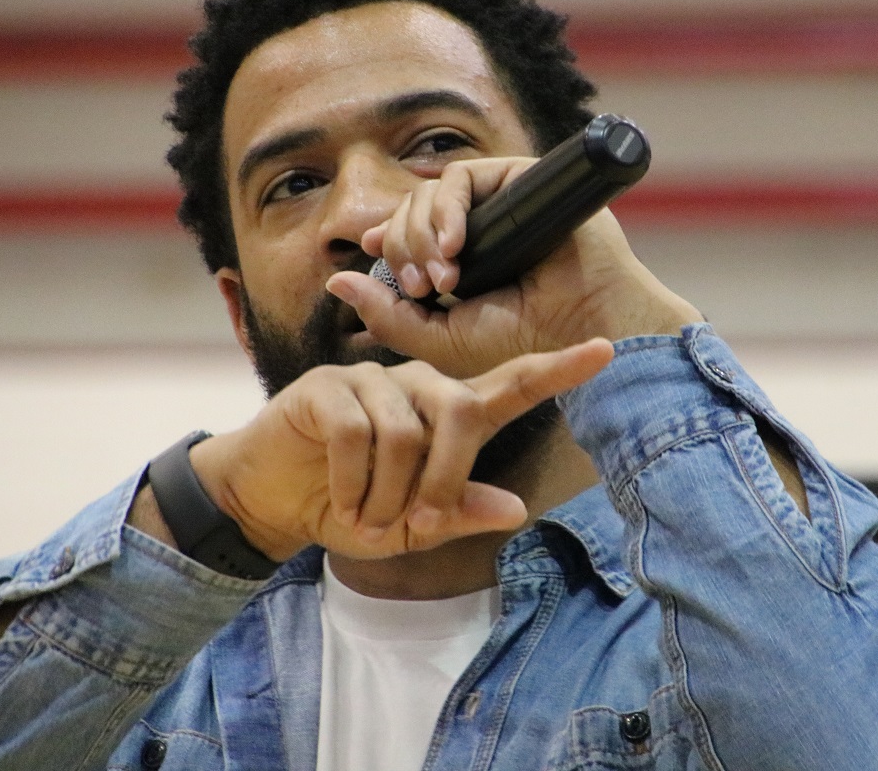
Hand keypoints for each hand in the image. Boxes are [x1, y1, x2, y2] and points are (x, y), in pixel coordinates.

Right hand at [189, 338, 613, 560]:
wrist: (270, 501)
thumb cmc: (349, 507)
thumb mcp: (411, 527)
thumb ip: (459, 511)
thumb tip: (516, 510)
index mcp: (448, 413)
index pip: (511, 385)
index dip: (558, 370)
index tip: (607, 350)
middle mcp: (417, 385)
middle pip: (459, 410)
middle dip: (445, 478)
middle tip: (416, 524)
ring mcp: (371, 380)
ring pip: (405, 431)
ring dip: (388, 492)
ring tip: (367, 516)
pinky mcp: (326, 386)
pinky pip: (356, 430)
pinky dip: (351, 479)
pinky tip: (340, 499)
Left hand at [328, 156, 700, 377]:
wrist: (581, 331)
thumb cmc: (520, 342)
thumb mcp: (438, 340)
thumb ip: (386, 314)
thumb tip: (335, 280)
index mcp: (458, 260)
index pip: (403, 236)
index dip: (383, 242)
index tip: (369, 256)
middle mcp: (477, 227)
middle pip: (410, 213)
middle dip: (403, 249)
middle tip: (423, 288)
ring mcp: (498, 202)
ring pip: (429, 192)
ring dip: (422, 232)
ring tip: (443, 275)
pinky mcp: (518, 180)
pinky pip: (462, 175)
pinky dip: (447, 208)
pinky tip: (455, 244)